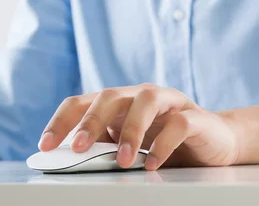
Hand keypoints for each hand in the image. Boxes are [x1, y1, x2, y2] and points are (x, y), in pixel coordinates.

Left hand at [38, 84, 238, 169]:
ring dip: (130, 132)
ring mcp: (167, 102)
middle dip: (91, 121)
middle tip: (78, 148)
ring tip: (122, 160)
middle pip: (108, 97)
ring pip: (144, 103)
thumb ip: (102, 146)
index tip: (45, 146)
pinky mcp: (194, 116)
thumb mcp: (126, 145)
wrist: (213, 141)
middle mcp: (138, 95)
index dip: (60, 122)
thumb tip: (69, 159)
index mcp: (116, 102)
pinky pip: (178, 124)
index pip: (80, 103)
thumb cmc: (162, 141)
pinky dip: (163, 144)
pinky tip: (152, 164)